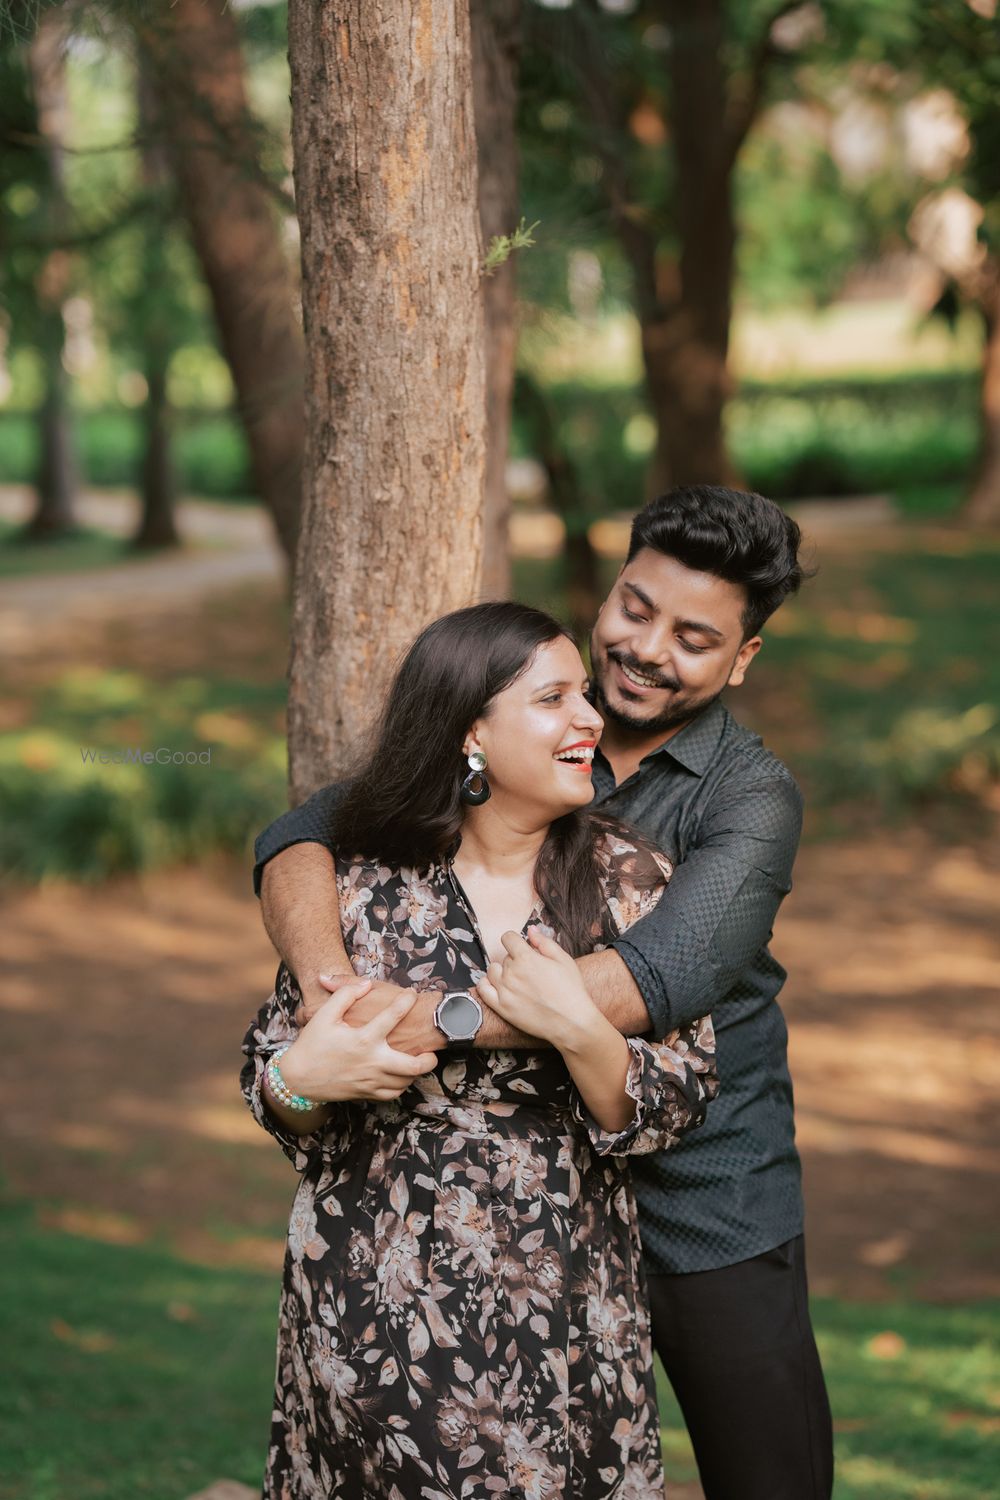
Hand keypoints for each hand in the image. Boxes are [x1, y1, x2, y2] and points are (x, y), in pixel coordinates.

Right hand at [281, 977, 437, 1102]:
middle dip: (428, 1058)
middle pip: (413, 1065)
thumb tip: (366, 983)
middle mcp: (372, 1062)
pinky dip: (402, 1085)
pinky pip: (393, 1093)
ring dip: (416, 1072)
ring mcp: (371, 1081)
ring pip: (406, 1081)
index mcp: (363, 1039)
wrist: (298, 1079)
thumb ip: (345, 994)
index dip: (406, 1002)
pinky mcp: (367, 1094)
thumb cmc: (312, 1045)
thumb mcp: (324, 1015)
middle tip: (432, 1048)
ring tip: (420, 1060)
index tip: (412, 994)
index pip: (393, 1016)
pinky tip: (402, 1075)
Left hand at [474, 929, 600, 1051]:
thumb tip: (530, 930)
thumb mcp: (563, 959)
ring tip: (516, 980)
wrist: (571, 1022)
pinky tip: (498, 986)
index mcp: (526, 958)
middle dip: (515, 960)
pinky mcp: (501, 1007)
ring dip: (501, 971)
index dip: (516, 941)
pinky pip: (483, 989)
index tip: (522, 948)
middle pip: (504, 956)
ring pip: (492, 970)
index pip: (508, 938)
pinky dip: (487, 984)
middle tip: (531, 972)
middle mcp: (512, 972)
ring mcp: (505, 990)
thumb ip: (544, 942)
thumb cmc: (571, 990)